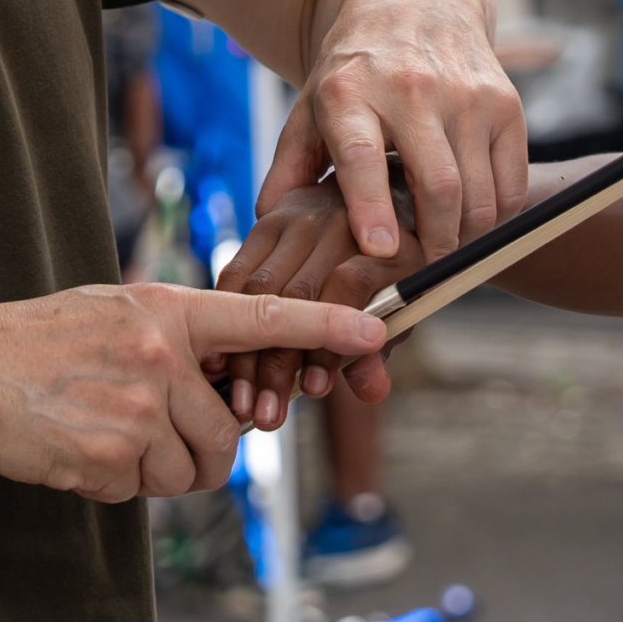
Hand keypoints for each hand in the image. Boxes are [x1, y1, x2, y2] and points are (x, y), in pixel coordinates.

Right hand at [0, 283, 385, 501]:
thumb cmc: (38, 340)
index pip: (264, 317)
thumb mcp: (116, 311)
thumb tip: (226, 375)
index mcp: (169, 312)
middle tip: (158, 432)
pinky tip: (82, 448)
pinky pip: (143, 491)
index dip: (325, 327)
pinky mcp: (112, 458)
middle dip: (204, 446)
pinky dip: (119, 483)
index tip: (376, 332)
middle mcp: (164, 357)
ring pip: (190, 467)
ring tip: (109, 433)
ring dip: (159, 468)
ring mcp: (139, 409)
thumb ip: (176, 336)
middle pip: (229, 429)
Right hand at [212, 184, 420, 430]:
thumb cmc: (388, 273)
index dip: (328, 345)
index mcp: (383, 245)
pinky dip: (227, 318)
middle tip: (268, 414)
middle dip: (278, 363)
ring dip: (245, 351)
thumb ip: (378, 351)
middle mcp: (341, 222)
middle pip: (297, 295)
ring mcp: (301, 217)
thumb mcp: (397, 311)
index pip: (348, 290)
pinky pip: (237, 273)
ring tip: (242, 400)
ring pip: (259, 289)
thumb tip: (373, 391)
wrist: (376, 207)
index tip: (314, 389)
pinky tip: (225, 360)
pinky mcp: (267, 220)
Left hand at [253, 0, 528, 264]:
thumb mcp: (310, 106)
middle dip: (435, 243)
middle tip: (423, 269)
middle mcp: (411, 88)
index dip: (372, 206)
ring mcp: (466, 93)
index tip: (381, 250)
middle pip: (437, 183)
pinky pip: (511, 181)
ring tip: (445, 246)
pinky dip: (497, 214)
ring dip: (465, 235)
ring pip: (478, 191)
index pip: (364, 155)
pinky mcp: (505, 101)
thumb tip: (270, 221)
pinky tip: (473, 217)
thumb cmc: (355, 70)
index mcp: (350, 92)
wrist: (415, 2)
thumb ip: (289, 166)